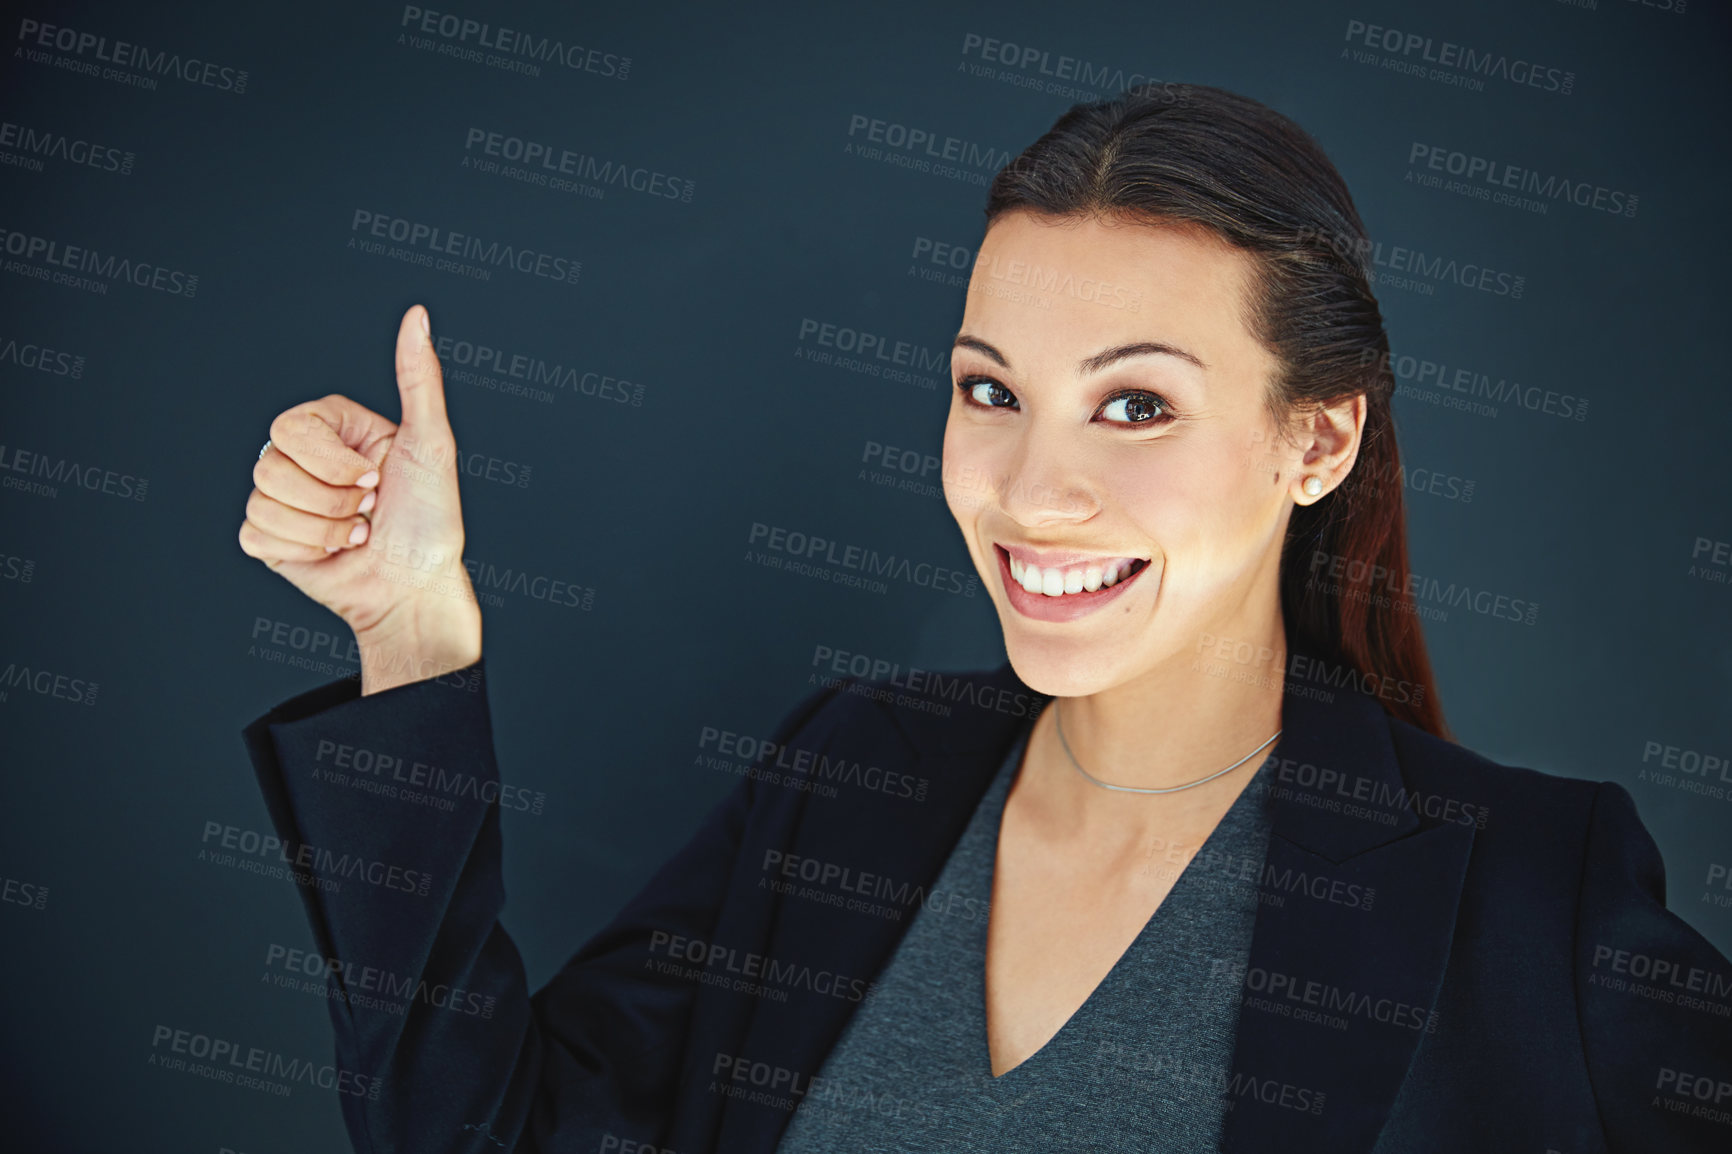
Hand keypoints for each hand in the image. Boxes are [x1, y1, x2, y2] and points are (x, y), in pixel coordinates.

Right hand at [238, 304, 482, 692]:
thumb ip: (418, 377)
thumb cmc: (430, 520)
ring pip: (263, 500)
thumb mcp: (432, 443)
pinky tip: (333, 553)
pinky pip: (255, 533)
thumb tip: (418, 315)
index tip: (373, 478)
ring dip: (322, 529)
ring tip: (356, 534)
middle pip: (269, 462)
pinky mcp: (270, 537)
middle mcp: (305, 457)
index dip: (332, 462)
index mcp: (334, 429)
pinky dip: (301, 550)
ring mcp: (283, 496)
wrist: (414, 586)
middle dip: (329, 498)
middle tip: (366, 508)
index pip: (291, 426)